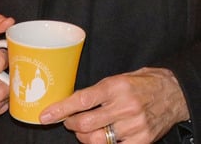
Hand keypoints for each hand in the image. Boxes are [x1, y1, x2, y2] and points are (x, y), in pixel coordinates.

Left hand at [39, 67, 188, 142]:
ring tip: (84, 131)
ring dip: (84, 137)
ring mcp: (135, 125)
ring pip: (98, 139)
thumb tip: (69, 102)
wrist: (172, 93)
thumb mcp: (116, 79)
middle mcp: (124, 106)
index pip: (81, 100)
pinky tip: (103, 138)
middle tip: (69, 122)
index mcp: (114, 87)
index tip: (46, 115)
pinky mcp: (144, 140)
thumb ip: (95, 92)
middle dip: (71, 125)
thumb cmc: (140, 84)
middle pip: (86, 124)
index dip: (60, 109)